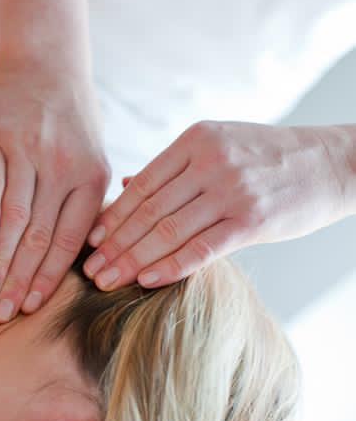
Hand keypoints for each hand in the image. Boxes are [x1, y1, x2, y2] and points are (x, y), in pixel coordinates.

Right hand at [0, 61, 109, 321]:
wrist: (45, 63)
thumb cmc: (69, 124)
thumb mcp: (93, 160)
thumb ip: (84, 207)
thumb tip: (83, 263)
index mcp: (91, 178)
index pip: (69, 240)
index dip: (48, 277)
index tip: (31, 307)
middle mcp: (63, 166)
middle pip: (38, 235)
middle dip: (19, 280)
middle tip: (2, 315)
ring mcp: (28, 151)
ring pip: (13, 217)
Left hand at [83, 120, 346, 288]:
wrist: (331, 163)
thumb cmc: (270, 158)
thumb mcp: (220, 144)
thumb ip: (174, 166)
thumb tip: (126, 183)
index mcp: (197, 140)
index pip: (142, 184)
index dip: (112, 215)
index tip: (90, 241)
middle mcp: (211, 162)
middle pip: (149, 210)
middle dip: (114, 244)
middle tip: (89, 271)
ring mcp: (232, 191)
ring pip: (169, 230)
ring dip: (132, 260)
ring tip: (107, 281)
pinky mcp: (253, 221)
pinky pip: (202, 248)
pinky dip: (170, 266)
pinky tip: (146, 280)